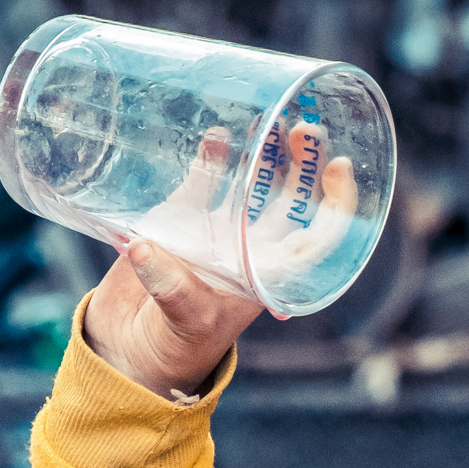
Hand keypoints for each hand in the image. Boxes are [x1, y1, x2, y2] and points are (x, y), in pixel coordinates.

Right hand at [82, 124, 358, 398]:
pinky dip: (212, 156)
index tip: (339, 167)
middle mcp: (250, 249)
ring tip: (273, 116)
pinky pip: (204, 180)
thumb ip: (171, 287)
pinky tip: (218, 134)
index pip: (318, 236)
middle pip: (292, 199)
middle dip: (305, 163)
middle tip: (306, 129)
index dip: (336, 203)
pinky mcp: (180, 219)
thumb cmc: (173, 348)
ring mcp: (218, 232)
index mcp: (267, 275)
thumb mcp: (184, 321)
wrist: (129, 351)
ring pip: (254, 183)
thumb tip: (143, 248)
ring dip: (268, 152)